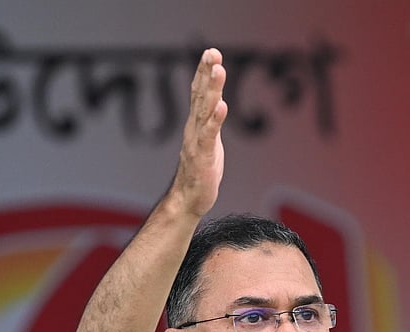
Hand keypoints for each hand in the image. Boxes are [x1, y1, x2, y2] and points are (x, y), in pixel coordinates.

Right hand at [170, 48, 227, 217]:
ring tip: (218, 70)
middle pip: (200, 96)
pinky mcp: (203, 157)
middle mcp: (193, 129)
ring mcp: (197, 142)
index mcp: (196, 125)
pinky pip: (209, 136)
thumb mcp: (209, 141)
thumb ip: (211, 121)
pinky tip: (222, 106)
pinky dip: (215, 120)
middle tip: (212, 52)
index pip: (199, 93)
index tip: (210, 52)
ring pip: (205, 111)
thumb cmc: (200, 173)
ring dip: (212, 90)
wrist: (188, 201)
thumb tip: (217, 102)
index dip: (204, 72)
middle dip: (206, 73)